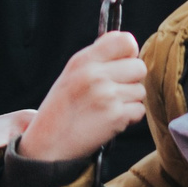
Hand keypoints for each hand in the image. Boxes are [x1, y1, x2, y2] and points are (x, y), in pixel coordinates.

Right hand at [24, 34, 146, 165]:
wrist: (47, 145)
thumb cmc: (61, 110)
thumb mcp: (71, 75)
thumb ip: (97, 58)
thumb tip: (128, 42)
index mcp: (83, 60)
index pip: (125, 41)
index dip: (129, 53)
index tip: (122, 63)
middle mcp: (95, 74)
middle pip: (139, 67)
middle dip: (131, 81)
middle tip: (111, 93)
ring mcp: (107, 95)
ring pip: (140, 91)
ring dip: (128, 101)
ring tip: (105, 109)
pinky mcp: (116, 115)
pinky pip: (139, 110)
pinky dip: (128, 118)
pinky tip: (108, 121)